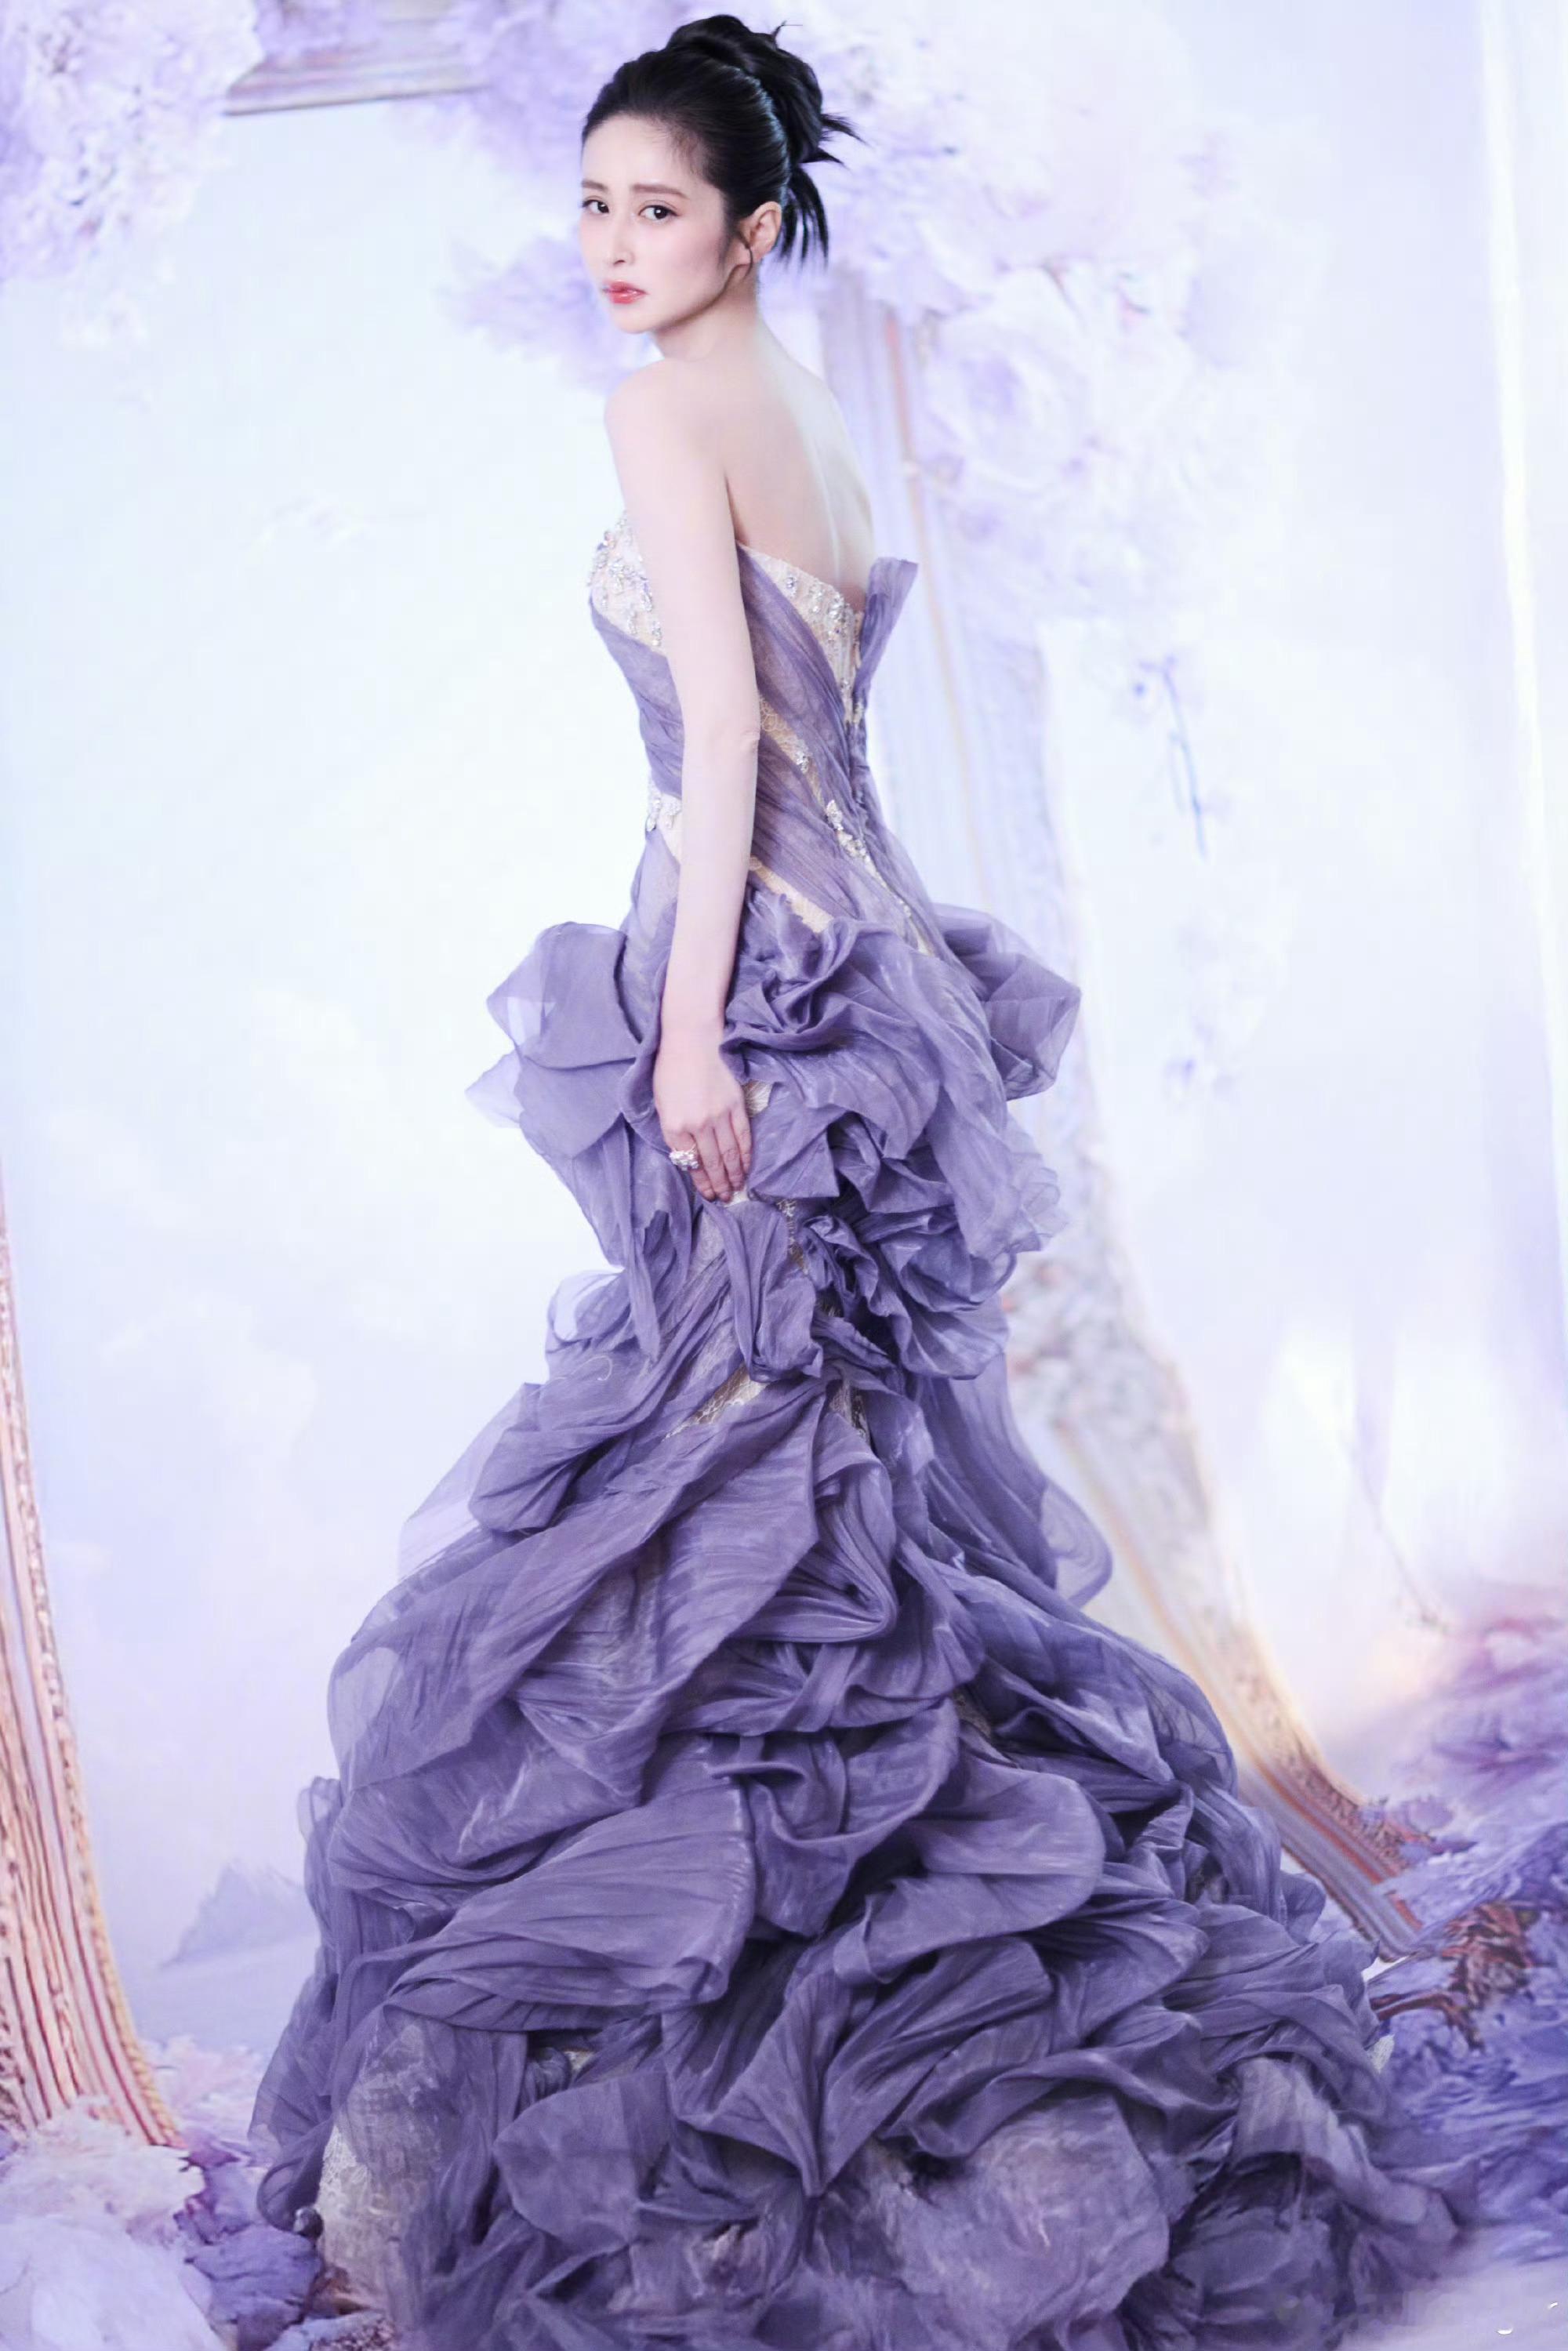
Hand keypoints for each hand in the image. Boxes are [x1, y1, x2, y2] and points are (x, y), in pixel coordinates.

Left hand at [654, 1023, 751, 1202]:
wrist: (691, 1039)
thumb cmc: (670, 1069)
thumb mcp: (661, 1103)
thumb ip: (674, 1131)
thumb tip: (688, 1155)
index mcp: (674, 1126)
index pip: (690, 1163)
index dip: (701, 1182)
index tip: (708, 1195)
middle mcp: (697, 1125)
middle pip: (712, 1163)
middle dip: (719, 1185)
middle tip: (725, 1198)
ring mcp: (719, 1116)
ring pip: (730, 1155)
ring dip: (734, 1175)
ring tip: (737, 1189)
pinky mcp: (736, 1105)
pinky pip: (743, 1137)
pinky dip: (746, 1155)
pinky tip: (746, 1166)